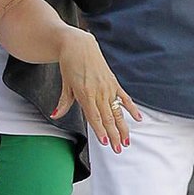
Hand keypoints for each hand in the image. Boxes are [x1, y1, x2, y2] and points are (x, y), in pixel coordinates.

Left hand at [53, 28, 140, 152]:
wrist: (78, 46)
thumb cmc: (69, 65)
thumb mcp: (65, 85)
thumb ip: (63, 103)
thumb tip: (55, 115)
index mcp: (85, 94)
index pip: (94, 117)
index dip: (100, 130)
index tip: (105, 142)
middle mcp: (99, 92)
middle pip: (108, 118)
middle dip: (114, 135)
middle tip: (118, 149)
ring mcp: (108, 88)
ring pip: (118, 111)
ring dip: (123, 127)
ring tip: (127, 140)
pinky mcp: (114, 83)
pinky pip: (125, 97)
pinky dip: (132, 108)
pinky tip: (138, 118)